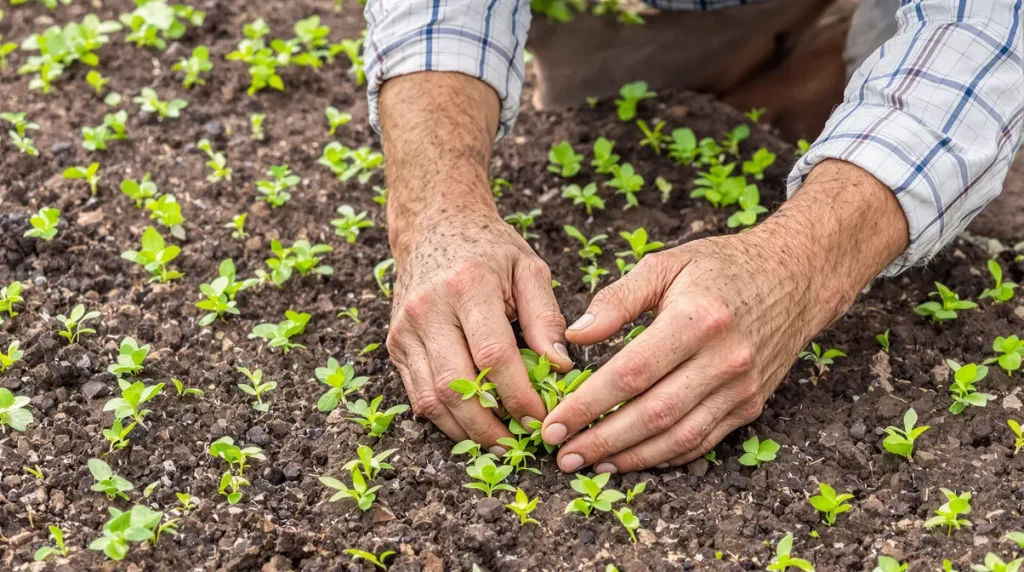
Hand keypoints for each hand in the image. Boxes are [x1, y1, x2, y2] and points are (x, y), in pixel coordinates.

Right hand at [379, 72, 571, 451]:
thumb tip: (561, 367)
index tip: (542, 418)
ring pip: (430, 400)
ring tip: (499, 443)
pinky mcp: (395, 344)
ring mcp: (406, 329)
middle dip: (490, 427)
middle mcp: (429, 310)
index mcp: (467, 286)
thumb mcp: (529, 270)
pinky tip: (473, 426)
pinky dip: (445, 419)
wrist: (434, 225)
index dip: (518, 396)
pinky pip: (417, 395)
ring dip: (466, 431)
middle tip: (520, 445)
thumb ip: (547, 318)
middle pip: (455, 386)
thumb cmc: (490, 249)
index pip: (493, 356)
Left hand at [541, 160, 908, 472]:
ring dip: (630, 457)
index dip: (588, 404)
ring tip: (591, 464)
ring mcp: (741, 388)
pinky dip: (665, 456)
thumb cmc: (721, 267)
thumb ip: (616, 300)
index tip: (553, 423)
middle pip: (653, 414)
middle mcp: (724, 359)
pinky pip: (702, 441)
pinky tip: (632, 458)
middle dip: (601, 440)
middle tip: (562, 455)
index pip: (631, 373)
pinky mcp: (750, 405)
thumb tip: (573, 337)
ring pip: (679, 438)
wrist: (795, 277)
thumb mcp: (665, 265)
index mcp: (696, 320)